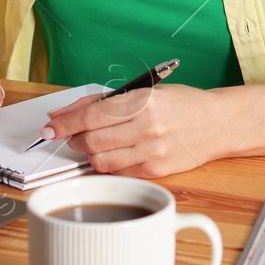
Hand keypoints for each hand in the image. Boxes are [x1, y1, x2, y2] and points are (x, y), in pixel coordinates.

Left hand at [40, 84, 225, 177]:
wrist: (217, 124)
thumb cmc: (180, 104)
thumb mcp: (144, 91)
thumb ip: (103, 102)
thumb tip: (64, 113)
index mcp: (143, 102)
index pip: (91, 115)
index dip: (64, 123)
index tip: (48, 128)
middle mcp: (148, 128)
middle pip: (91, 141)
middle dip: (73, 139)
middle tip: (72, 135)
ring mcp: (152, 152)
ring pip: (101, 161)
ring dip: (88, 154)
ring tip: (93, 144)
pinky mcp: (156, 171)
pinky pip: (118, 172)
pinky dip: (108, 164)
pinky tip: (114, 153)